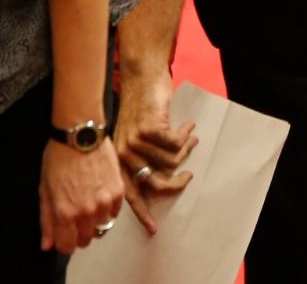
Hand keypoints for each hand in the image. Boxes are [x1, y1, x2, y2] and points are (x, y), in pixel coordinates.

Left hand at [39, 135, 124, 254]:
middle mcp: (87, 212)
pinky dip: (107, 209)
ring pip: (101, 227)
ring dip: (94, 221)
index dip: (64, 243)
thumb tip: (47, 245)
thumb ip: (47, 220)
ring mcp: (105, 202)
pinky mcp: (118, 192)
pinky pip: (114, 213)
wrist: (80, 135)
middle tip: (75, 218)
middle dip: (79, 233)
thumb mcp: (45, 190)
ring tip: (87, 203)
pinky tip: (99, 195)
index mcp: (65, 213)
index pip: (67, 247)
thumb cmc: (59, 158)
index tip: (64, 235)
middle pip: (86, 240)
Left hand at [115, 75, 196, 233]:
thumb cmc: (141, 108)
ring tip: (189, 138)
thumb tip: (157, 184)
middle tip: (188, 177)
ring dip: (184, 149)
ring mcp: (135, 142)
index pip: (129, 194)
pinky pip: (177, 145)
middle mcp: (123, 154)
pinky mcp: (149, 129)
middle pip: (156, 183)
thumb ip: (141, 160)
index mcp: (117, 160)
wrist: (141, 77)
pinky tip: (187, 126)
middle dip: (176, 183)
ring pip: (171, 162)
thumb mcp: (134, 138)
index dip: (143, 212)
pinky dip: (186, 135)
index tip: (153, 229)